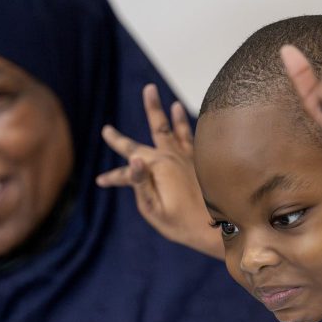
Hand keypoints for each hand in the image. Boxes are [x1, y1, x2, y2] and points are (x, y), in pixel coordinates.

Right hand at [97, 84, 222, 258]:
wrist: (221, 226)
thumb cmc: (184, 223)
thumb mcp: (154, 209)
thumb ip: (141, 183)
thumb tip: (133, 158)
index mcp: (157, 168)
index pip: (127, 171)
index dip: (113, 177)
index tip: (101, 181)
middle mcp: (171, 156)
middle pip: (152, 131)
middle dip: (138, 121)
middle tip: (132, 104)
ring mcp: (187, 156)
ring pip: (173, 127)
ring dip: (164, 111)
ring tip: (160, 95)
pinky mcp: (201, 160)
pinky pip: (191, 135)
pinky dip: (185, 122)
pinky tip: (184, 113)